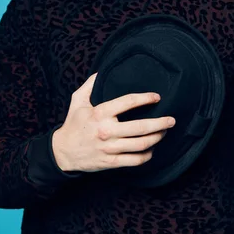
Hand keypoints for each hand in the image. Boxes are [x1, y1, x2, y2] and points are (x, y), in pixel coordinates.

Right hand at [52, 72, 175, 171]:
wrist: (62, 152)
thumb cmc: (73, 124)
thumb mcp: (78, 101)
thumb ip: (90, 84)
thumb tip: (103, 70)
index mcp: (100, 113)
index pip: (128, 102)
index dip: (145, 98)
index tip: (157, 97)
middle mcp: (106, 131)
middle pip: (141, 127)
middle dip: (160, 123)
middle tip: (171, 120)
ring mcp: (110, 148)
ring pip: (141, 145)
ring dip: (157, 138)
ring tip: (164, 132)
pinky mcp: (111, 162)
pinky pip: (135, 160)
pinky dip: (147, 155)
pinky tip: (151, 149)